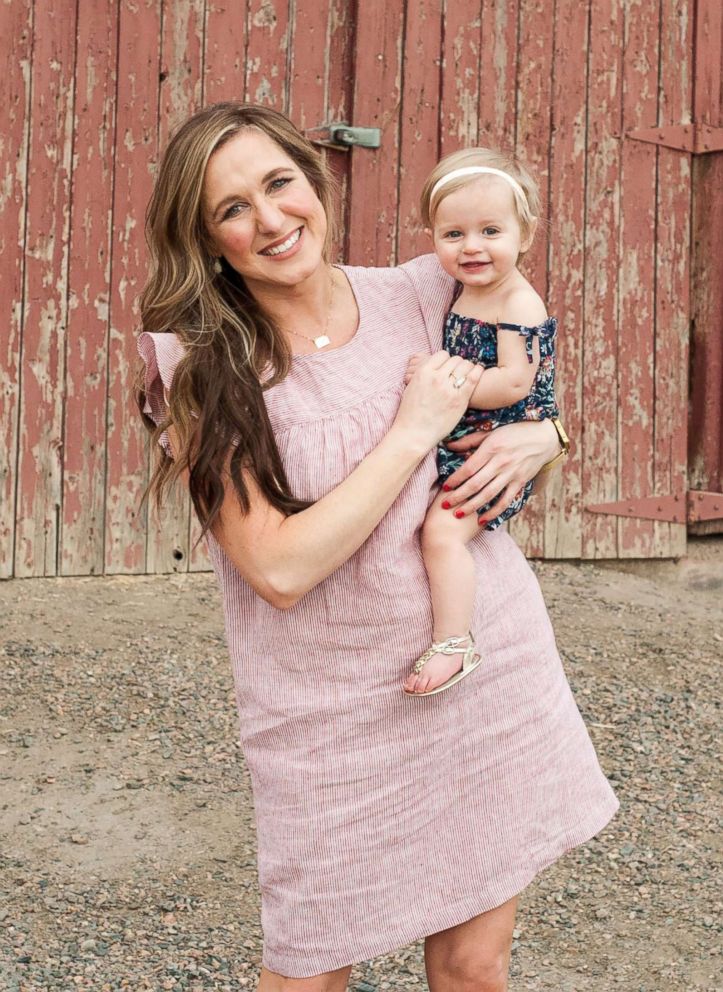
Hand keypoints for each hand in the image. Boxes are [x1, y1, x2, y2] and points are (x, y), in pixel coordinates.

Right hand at [393, 351, 482, 452]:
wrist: (413, 433)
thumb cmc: (410, 413)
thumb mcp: (411, 387)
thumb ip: (423, 374)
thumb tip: (433, 365)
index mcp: (423, 372)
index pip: (442, 354)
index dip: (446, 360)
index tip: (447, 367)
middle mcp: (436, 378)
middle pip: (455, 359)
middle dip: (457, 364)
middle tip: (458, 372)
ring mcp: (449, 388)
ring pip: (465, 366)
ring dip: (467, 368)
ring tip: (467, 374)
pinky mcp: (459, 400)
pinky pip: (473, 378)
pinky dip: (477, 372)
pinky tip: (478, 372)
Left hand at [441, 419, 559, 516]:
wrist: (543, 437)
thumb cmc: (514, 432)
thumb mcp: (491, 431)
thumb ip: (469, 440)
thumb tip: (448, 445)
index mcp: (492, 448)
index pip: (469, 468)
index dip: (455, 479)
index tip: (444, 488)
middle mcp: (501, 462)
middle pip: (476, 484)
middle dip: (459, 496)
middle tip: (445, 505)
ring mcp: (512, 474)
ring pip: (489, 494)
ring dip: (472, 506)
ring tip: (458, 514)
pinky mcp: (520, 482)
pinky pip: (506, 500)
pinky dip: (494, 512)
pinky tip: (482, 520)